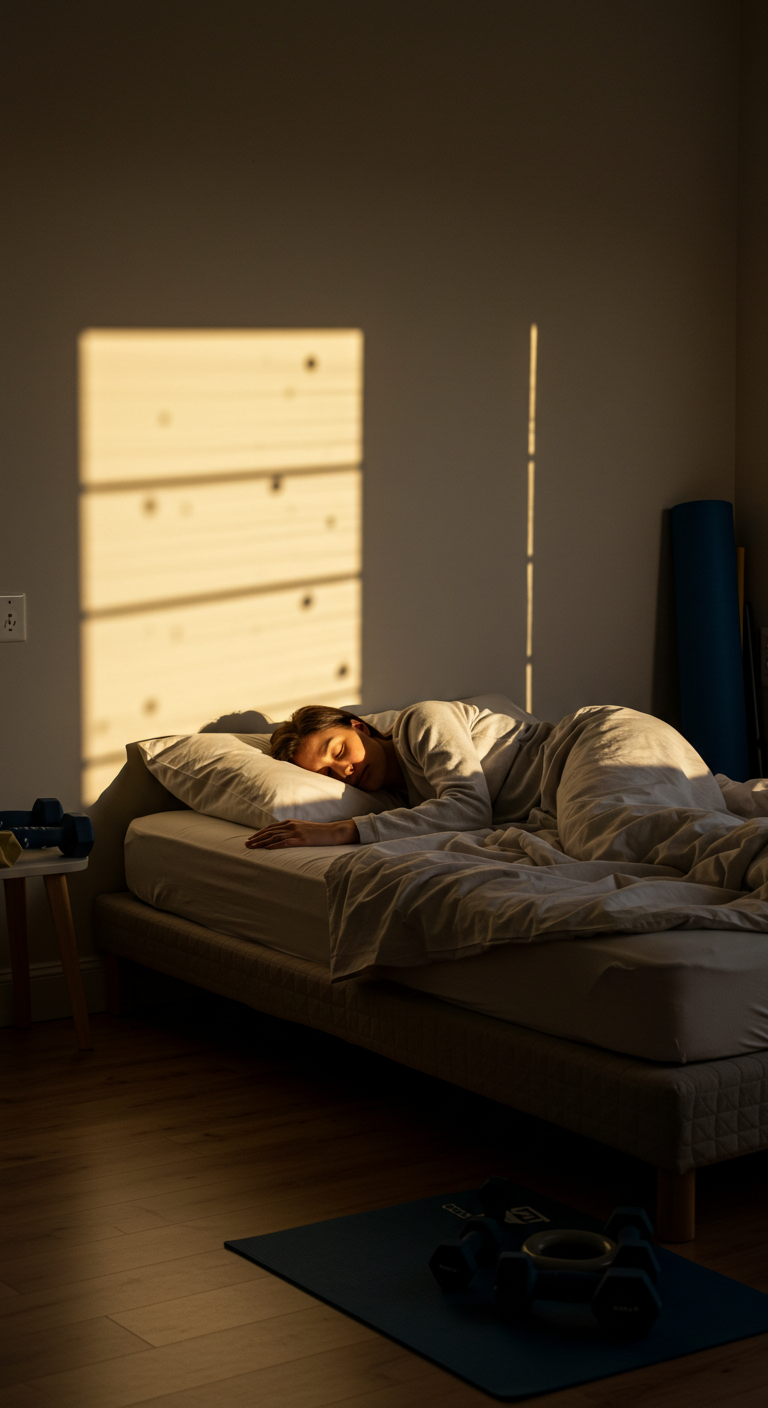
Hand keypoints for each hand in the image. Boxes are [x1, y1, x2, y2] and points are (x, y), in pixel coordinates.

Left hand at [245, 818, 359, 848]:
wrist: (333, 832)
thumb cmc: (318, 832)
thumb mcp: (303, 829)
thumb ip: (292, 830)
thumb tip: (281, 837)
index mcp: (290, 822)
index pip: (270, 828)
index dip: (259, 833)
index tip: (250, 839)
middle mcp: (291, 825)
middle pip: (269, 832)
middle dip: (256, 838)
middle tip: (246, 844)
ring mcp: (296, 832)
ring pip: (274, 837)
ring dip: (261, 842)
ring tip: (251, 847)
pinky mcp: (301, 840)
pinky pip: (285, 842)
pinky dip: (274, 845)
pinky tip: (266, 849)